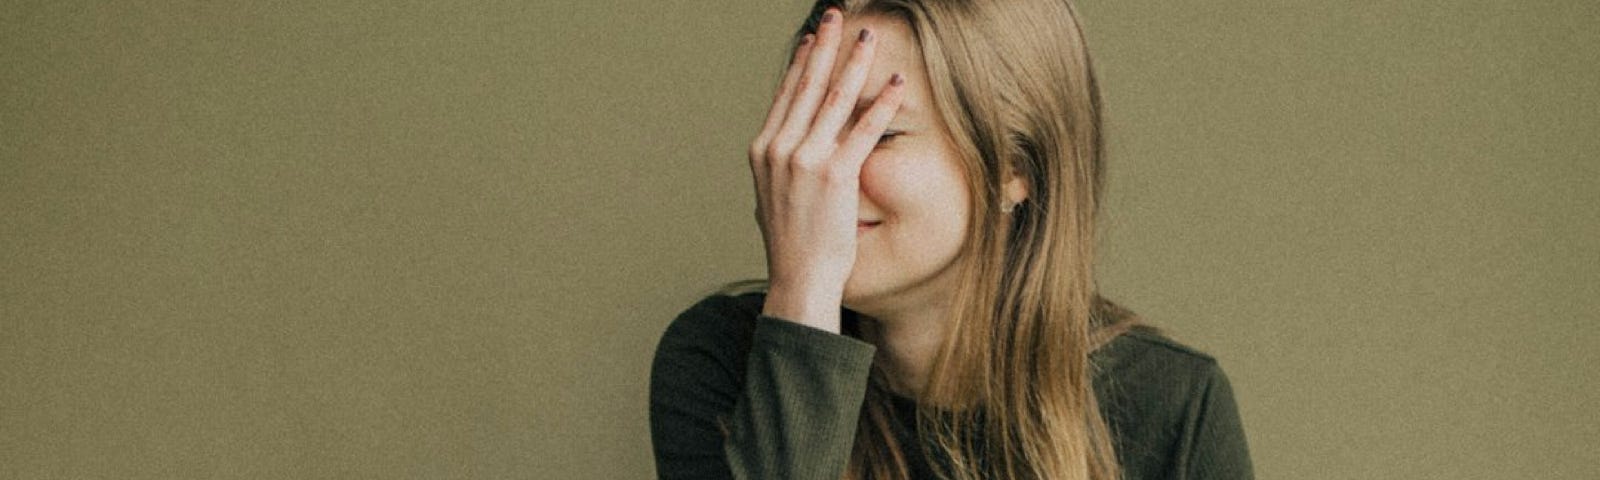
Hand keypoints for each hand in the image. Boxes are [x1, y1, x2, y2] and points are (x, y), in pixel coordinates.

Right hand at [748, 8, 906, 332]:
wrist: (798, 279)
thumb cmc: (794, 243)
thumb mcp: (775, 195)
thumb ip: (783, 165)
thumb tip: (791, 148)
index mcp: (764, 150)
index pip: (786, 94)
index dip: (802, 63)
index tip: (813, 38)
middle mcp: (780, 149)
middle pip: (807, 85)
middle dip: (825, 46)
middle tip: (837, 16)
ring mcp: (805, 160)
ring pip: (834, 99)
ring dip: (855, 63)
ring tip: (869, 37)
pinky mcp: (835, 176)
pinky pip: (864, 130)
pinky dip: (882, 103)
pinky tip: (896, 82)